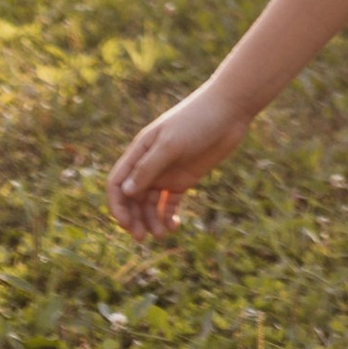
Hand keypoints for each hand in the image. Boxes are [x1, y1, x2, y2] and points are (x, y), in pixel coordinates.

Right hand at [107, 82, 255, 239]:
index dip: (118, 205)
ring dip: (152, 221)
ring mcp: (167, 172)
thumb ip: (148, 167)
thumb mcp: (171, 144)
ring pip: (151, 204)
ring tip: (162, 235)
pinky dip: (169, 216)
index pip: (118, 183)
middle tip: (143, 238)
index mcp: (140, 152)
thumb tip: (126, 192)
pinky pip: (171, 203)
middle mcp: (150, 164)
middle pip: (133, 198)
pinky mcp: (185, 179)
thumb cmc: (197, 120)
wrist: (229, 110)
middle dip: (134, 219)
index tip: (126, 224)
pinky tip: (175, 226)